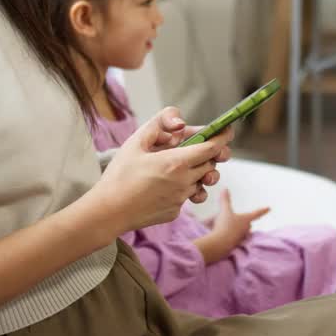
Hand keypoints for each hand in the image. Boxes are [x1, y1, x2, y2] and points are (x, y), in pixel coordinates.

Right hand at [90, 107, 234, 234]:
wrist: (107, 212)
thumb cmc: (119, 175)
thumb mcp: (135, 142)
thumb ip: (159, 124)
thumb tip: (180, 123)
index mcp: (176, 162)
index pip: (213, 147)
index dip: (223, 137)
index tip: (227, 130)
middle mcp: (184, 182)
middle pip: (211, 164)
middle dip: (210, 154)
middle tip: (199, 147)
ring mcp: (181, 199)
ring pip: (202, 182)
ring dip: (198, 171)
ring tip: (182, 167)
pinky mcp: (175, 212)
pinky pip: (187, 196)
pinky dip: (182, 187)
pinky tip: (163, 185)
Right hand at [193, 189, 269, 263]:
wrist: (220, 243)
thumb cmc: (225, 225)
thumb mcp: (224, 211)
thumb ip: (225, 200)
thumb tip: (225, 189)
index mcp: (246, 220)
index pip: (257, 213)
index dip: (263, 210)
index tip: (269, 208)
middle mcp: (246, 229)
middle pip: (249, 225)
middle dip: (248, 223)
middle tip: (248, 221)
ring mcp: (241, 238)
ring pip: (243, 233)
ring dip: (240, 230)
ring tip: (235, 228)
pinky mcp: (234, 245)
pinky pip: (236, 239)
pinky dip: (233, 237)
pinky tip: (227, 236)